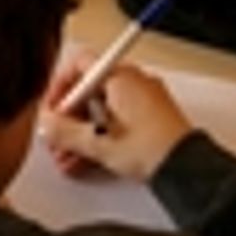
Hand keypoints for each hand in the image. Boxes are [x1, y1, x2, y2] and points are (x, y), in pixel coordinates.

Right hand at [39, 56, 189, 182]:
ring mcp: (144, 100)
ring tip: (72, 157)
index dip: (61, 86)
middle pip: (89, 91)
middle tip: (59, 138)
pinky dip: (101, 136)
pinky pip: (117, 120)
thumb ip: (64, 131)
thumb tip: (48, 125)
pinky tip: (90, 158)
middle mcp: (134, 83)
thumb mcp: (97, 142)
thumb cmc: (152, 149)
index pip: (80, 65)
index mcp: (121, 77)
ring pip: (102, 109)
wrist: (186, 169)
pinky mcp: (151, 118)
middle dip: (70, 118)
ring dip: (82, 132)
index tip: (54, 107)